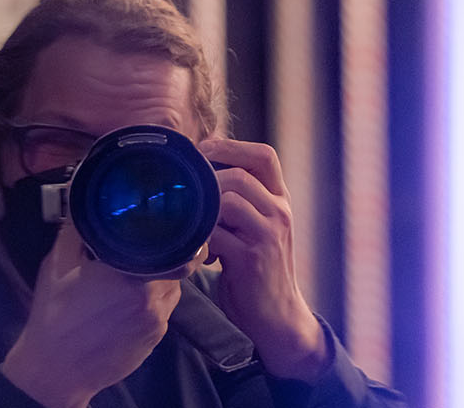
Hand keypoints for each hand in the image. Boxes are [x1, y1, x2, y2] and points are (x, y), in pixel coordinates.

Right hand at [0, 225, 182, 407]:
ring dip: (164, 275)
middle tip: (150, 244)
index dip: (174, 231)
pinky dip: (156, 298)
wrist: (56, 370)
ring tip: (139, 271)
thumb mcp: (57, 264)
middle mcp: (151, 297)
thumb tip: (84, 204)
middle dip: (167, 252)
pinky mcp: (156, 337)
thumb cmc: (54, 316)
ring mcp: (157, 320)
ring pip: (175, 287)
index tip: (168, 221)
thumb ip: (76, 230)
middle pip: (178, 264)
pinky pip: (165, 308)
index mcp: (129, 274)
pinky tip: (132, 298)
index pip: (172, 245)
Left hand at [198, 139, 328, 381]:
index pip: (264, 155)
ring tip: (190, 224)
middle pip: (241, 174)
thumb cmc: (256, 270)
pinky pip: (217, 234)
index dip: (231, 146)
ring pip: (229, 199)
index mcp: (280, 199)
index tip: (201, 154)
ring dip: (201, 209)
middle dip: (206, 180)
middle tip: (183, 192)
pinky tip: (196, 251)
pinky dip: (199, 239)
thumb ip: (237, 203)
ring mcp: (269, 234)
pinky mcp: (254, 258)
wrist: (276, 317)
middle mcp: (280, 211)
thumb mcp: (254, 228)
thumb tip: (195, 175)